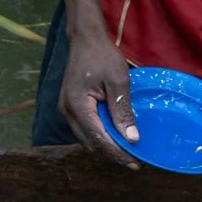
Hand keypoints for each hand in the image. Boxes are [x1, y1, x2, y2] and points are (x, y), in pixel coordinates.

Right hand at [59, 23, 141, 169]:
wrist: (85, 39)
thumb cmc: (102, 56)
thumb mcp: (118, 82)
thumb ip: (122, 111)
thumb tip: (131, 139)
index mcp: (77, 106)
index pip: (98, 139)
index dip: (117, 154)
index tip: (136, 163)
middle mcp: (67, 112)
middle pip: (90, 144)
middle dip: (112, 154)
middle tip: (134, 161)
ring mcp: (66, 110)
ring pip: (86, 139)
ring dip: (106, 147)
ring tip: (127, 152)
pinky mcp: (70, 106)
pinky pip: (85, 129)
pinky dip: (100, 136)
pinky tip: (115, 136)